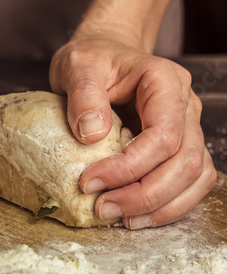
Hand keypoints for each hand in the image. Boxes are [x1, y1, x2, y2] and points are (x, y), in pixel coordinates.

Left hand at [50, 36, 216, 229]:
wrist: (104, 55)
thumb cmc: (92, 59)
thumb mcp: (78, 67)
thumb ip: (84, 95)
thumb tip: (92, 134)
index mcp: (164, 82)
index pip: (163, 134)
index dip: (129, 166)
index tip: (89, 182)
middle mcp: (184, 106)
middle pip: (185, 162)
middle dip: (144, 194)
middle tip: (102, 208)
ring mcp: (187, 128)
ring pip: (195, 177)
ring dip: (159, 206)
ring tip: (119, 218)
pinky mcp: (178, 146)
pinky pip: (188, 183)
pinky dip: (166, 205)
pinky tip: (135, 215)